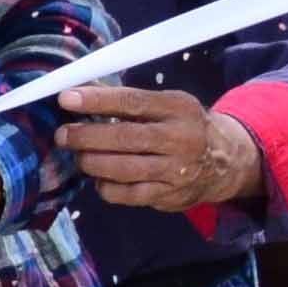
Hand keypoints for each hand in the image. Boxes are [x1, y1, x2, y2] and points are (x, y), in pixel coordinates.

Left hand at [59, 82, 262, 213]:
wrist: (224, 162)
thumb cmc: (182, 126)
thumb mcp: (167, 105)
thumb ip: (130, 102)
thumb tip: (82, 91)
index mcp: (178, 108)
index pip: (131, 101)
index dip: (96, 100)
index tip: (66, 99)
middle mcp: (179, 138)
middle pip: (125, 138)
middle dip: (86, 136)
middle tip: (63, 135)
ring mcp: (176, 170)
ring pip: (124, 169)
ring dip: (93, 162)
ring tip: (78, 156)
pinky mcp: (169, 195)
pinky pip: (129, 195)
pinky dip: (107, 188)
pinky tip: (98, 179)